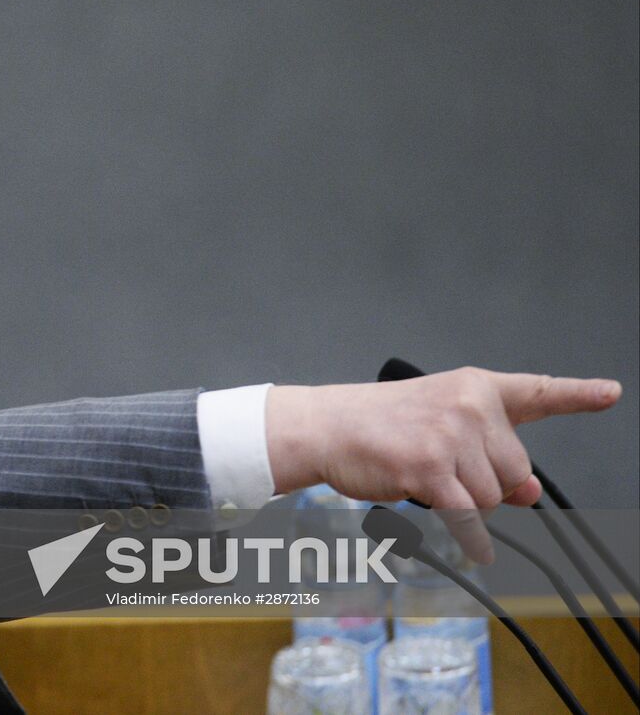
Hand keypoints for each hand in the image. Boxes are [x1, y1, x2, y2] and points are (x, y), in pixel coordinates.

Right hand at [265, 368, 621, 561]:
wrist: (327, 426)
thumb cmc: (380, 424)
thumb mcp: (441, 426)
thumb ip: (491, 453)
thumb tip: (530, 492)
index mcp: (475, 387)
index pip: (536, 391)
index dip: (578, 394)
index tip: (610, 393)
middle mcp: (469, 407)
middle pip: (515, 470)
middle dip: (488, 483)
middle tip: (446, 469)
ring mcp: (450, 437)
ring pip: (492, 497)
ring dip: (466, 504)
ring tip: (427, 480)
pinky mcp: (430, 470)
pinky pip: (468, 517)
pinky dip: (474, 540)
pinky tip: (477, 549)